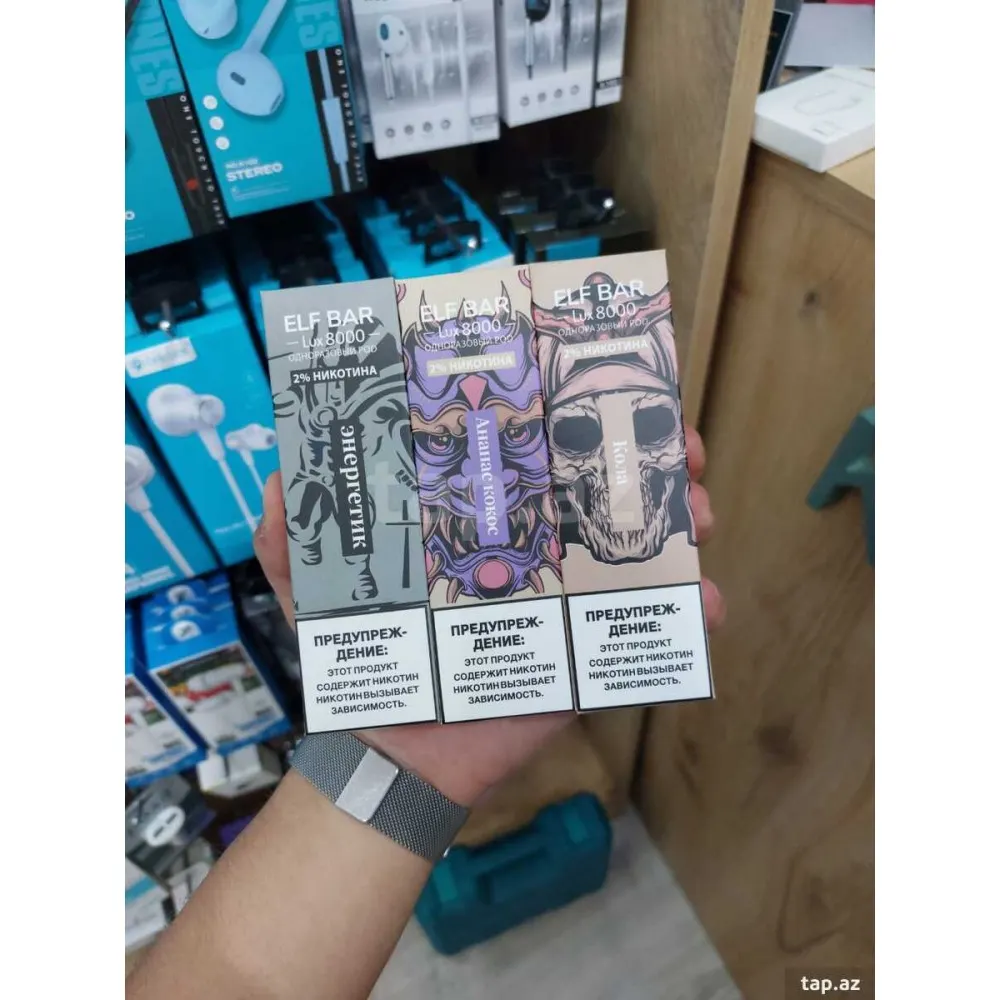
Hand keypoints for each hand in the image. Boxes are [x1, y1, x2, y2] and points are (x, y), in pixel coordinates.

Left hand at [254, 424, 724, 807]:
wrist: (393, 753)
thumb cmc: (361, 658)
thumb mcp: (311, 586)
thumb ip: (291, 529)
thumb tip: (283, 468)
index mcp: (482, 516)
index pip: (535, 450)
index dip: (575, 414)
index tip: (607, 386)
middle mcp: (534, 546)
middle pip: (605, 486)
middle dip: (654, 456)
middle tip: (680, 448)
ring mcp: (570, 596)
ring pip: (642, 544)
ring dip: (685, 518)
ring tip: (698, 512)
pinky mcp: (590, 650)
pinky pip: (650, 629)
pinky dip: (691, 615)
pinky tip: (707, 604)